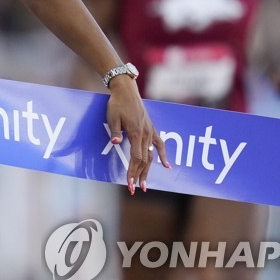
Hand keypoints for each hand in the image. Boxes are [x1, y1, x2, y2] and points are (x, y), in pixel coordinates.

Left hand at [106, 78, 168, 193]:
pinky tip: (167, 166)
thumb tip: (116, 142)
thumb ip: (115, 131)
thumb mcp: (112, 117)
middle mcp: (145, 134)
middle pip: (144, 160)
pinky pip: (160, 144)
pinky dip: (163, 155)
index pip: (136, 158)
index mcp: (136, 132)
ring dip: (148, 170)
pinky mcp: (151, 128)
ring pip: (151, 155)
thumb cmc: (117, 104)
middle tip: (136, 189)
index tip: (129, 183)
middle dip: (139, 175)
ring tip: (145, 184)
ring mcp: (150, 131)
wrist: (126, 90)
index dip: (132, 172)